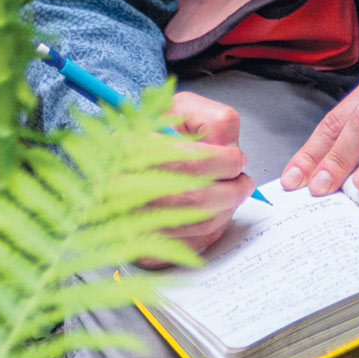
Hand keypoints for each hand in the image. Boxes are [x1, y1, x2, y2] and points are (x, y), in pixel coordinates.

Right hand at [138, 91, 253, 264]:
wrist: (115, 166)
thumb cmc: (152, 135)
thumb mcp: (179, 109)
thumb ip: (210, 121)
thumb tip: (230, 148)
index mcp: (137, 149)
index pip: (195, 162)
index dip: (226, 162)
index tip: (236, 159)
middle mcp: (128, 189)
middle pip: (198, 199)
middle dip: (233, 190)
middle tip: (243, 181)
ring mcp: (134, 222)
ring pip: (199, 225)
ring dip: (227, 210)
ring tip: (231, 194)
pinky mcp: (144, 249)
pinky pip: (192, 245)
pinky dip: (213, 229)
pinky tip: (214, 211)